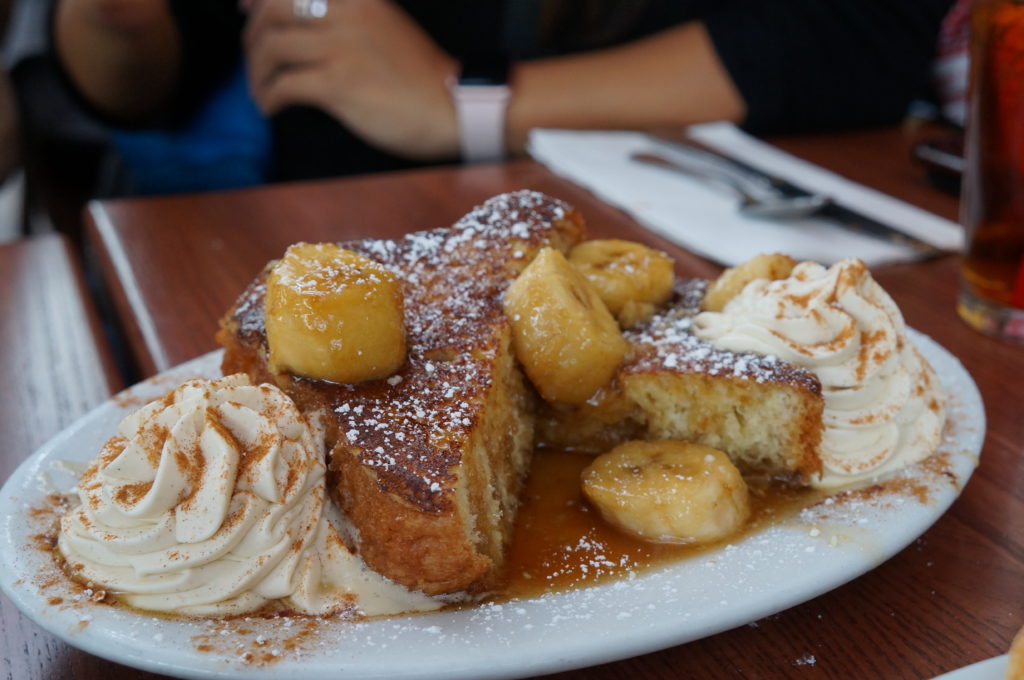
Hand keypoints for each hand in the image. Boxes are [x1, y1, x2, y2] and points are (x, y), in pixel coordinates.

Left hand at [244, 0, 459, 160]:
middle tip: (255, 64)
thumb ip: (345, 17)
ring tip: (261, 93)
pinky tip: (272, 109)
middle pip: (271, 13)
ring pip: (272, 50)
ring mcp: (342, 48)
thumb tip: (296, 18)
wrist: (454, 107)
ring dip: (256, 75)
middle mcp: (346, 13)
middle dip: (252, 40)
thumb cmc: (421, 75)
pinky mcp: (339, 84)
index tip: (244, 9)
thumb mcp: (383, 26)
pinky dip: (269, 98)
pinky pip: (284, 85)